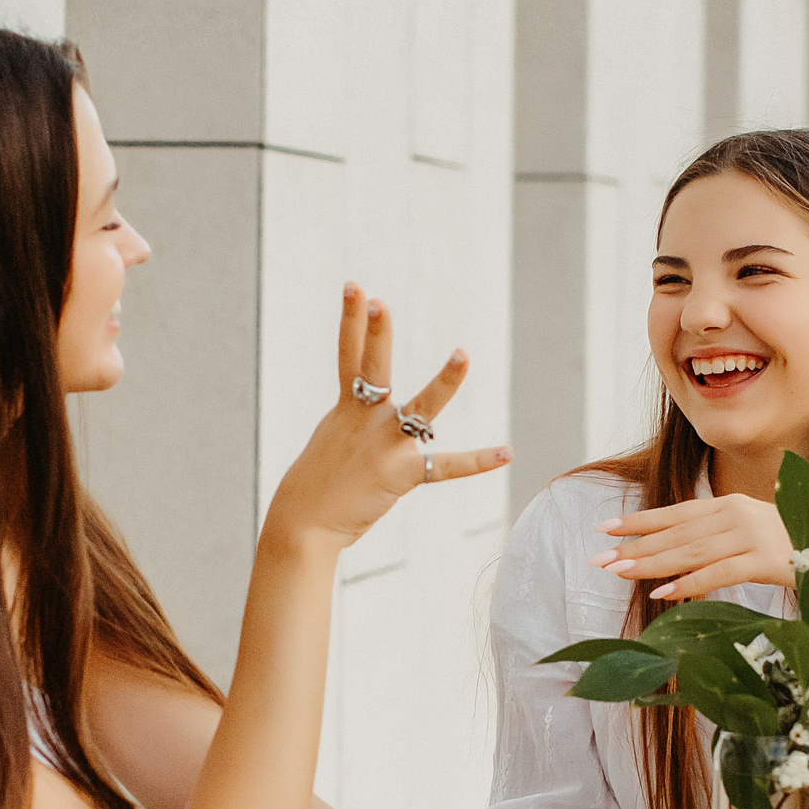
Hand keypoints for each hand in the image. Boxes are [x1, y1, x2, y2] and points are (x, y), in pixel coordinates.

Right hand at [261, 285, 509, 549]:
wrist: (303, 522)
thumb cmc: (314, 485)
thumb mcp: (332, 442)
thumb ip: (354, 425)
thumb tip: (362, 421)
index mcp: (346, 409)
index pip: (349, 355)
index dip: (352, 319)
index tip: (356, 286)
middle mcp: (365, 420)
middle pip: (372, 367)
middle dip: (375, 333)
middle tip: (378, 302)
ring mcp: (384, 444)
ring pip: (421, 407)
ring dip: (445, 381)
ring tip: (463, 354)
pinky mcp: (402, 474)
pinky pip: (446, 467)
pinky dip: (478, 461)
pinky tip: (506, 451)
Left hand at [591, 493, 801, 600]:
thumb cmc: (786, 549)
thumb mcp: (745, 535)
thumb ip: (712, 538)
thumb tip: (669, 555)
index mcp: (729, 505)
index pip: (674, 513)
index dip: (638, 521)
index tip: (604, 529)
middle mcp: (736, 514)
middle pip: (676, 534)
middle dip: (635, 547)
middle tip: (599, 560)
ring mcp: (751, 535)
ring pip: (691, 552)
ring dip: (653, 564)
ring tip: (620, 573)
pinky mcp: (766, 560)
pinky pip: (719, 573)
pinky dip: (689, 583)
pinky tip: (662, 593)